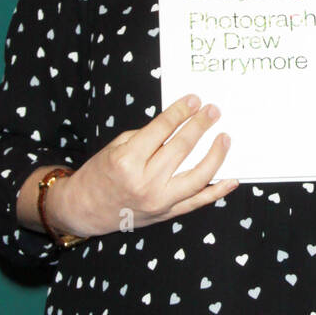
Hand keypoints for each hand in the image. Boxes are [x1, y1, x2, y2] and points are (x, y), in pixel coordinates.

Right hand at [52, 95, 237, 236]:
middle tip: (213, 111)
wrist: (84, 209)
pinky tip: (231, 179)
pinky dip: (217, 191)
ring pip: (197, 176)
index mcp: (127, 161)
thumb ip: (147, 138)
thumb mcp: (116, 148)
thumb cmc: (100, 175)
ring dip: (215, 155)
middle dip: (200, 126)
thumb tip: (179, 125)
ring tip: (225, 138)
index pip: (162, 130)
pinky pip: (198, 202)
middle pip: (181, 148)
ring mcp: (159, 201)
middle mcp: (145, 182)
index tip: (194, 100)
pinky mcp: (167, 213)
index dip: (181, 112)